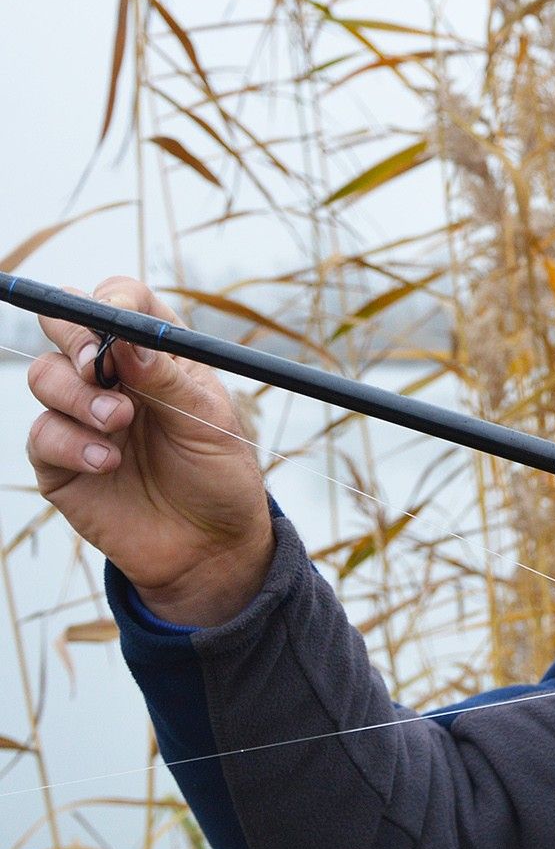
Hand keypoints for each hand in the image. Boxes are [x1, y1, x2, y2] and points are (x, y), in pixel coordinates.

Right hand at [25, 276, 273, 625]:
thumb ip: (168, 379)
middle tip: (98, 367)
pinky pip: (42, 434)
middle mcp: (113, 378)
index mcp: (157, 357)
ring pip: (44, 376)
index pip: (122, 301)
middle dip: (74, 339)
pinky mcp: (60, 460)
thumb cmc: (218, 478)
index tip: (114, 320)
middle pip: (66, 327)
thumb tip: (125, 337)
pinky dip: (71, 443)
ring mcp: (81, 417)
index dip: (112, 300)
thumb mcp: (209, 423)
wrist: (210, 548)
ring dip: (77, 396)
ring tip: (119, 424)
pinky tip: (109, 464)